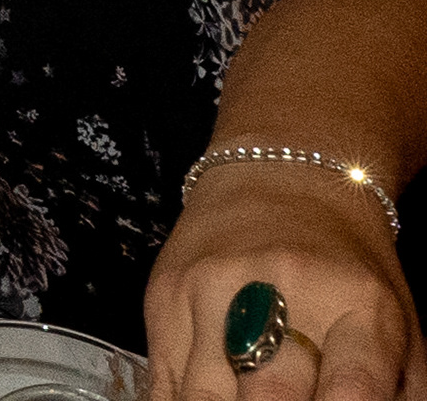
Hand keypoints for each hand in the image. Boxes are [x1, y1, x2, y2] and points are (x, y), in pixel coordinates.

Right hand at [147, 165, 420, 400]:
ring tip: (240, 400)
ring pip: (201, 398)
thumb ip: (396, 394)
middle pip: (270, 396)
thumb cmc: (346, 269)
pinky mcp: (162, 296)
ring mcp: (212, 290)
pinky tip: (210, 397)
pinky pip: (161, 384)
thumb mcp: (399, 327)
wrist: (279, 180)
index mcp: (360, 301)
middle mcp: (281, 287)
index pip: (354, 388)